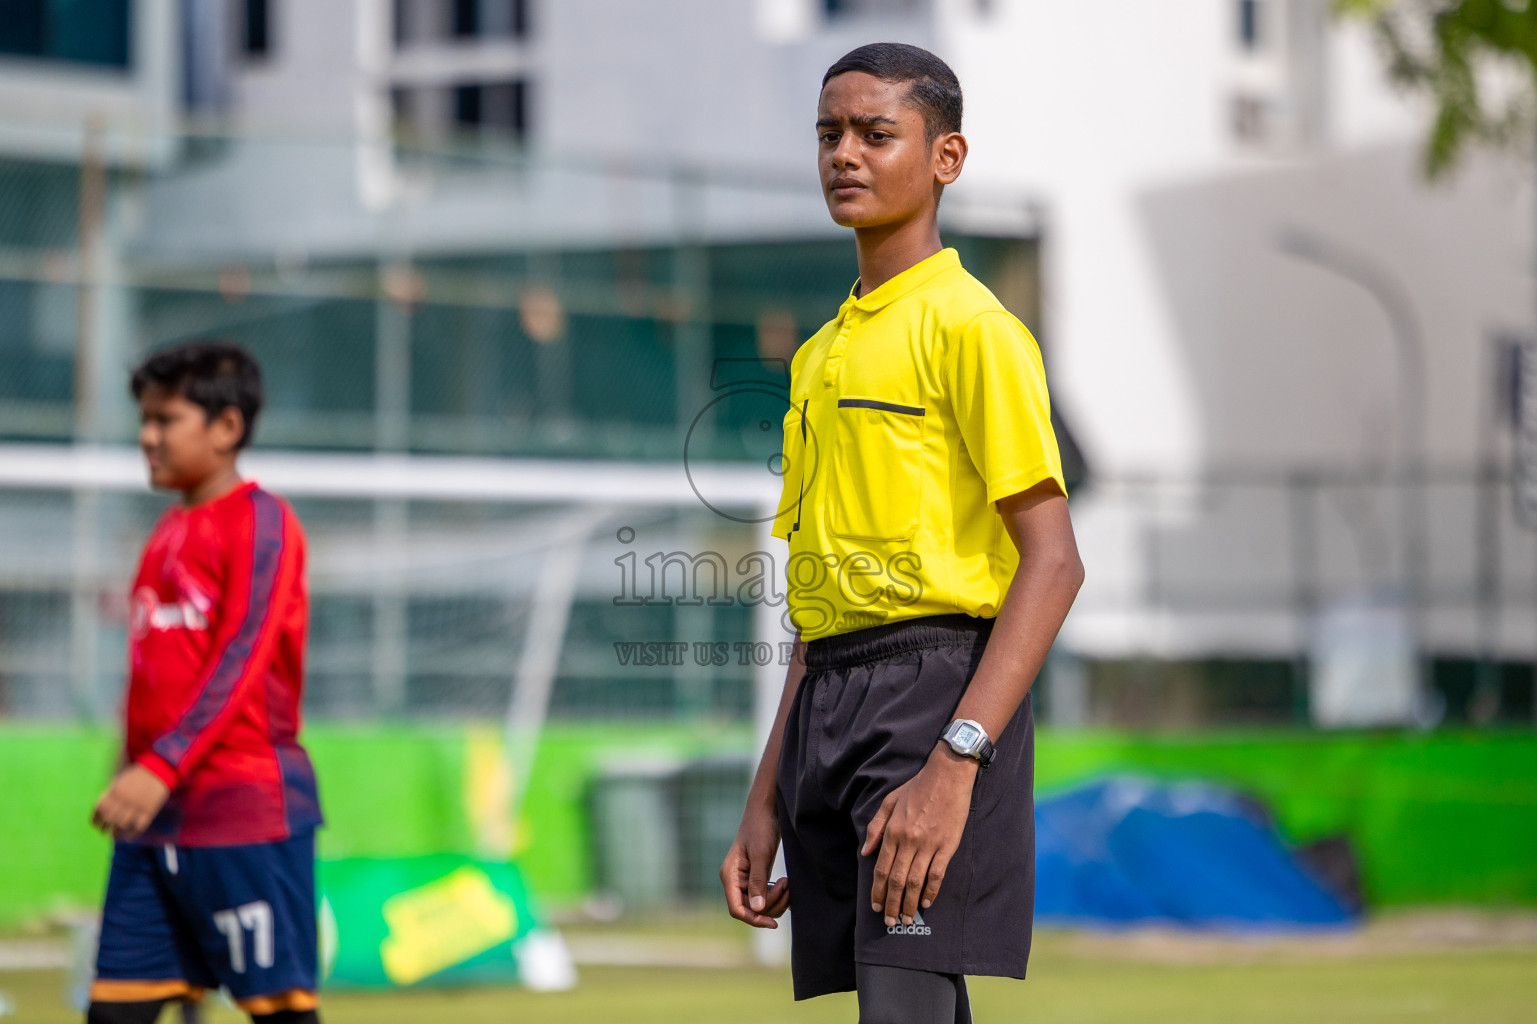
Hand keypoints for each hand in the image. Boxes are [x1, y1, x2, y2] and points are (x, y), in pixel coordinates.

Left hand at [91, 764, 170, 839]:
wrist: (158, 770)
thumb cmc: (136, 776)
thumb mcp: (119, 781)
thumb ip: (110, 795)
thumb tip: (101, 812)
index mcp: (115, 791)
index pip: (100, 809)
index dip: (96, 819)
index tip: (95, 825)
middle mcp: (124, 799)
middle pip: (110, 819)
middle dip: (104, 828)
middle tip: (104, 832)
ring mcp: (137, 806)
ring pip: (122, 825)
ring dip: (116, 833)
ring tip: (114, 836)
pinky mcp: (149, 811)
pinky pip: (138, 827)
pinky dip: (132, 835)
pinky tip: (128, 837)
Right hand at [720, 796, 789, 927]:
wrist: (766, 810)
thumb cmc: (760, 828)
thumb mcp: (761, 854)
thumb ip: (758, 882)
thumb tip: (756, 908)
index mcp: (730, 876)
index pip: (737, 909)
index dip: (754, 919)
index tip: (773, 922)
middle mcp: (735, 881)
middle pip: (750, 910)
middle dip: (771, 904)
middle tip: (786, 885)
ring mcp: (745, 880)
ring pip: (759, 906)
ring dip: (776, 900)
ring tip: (788, 883)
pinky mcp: (756, 878)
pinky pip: (765, 896)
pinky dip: (777, 895)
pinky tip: (787, 884)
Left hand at [862, 744, 977, 926]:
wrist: (947, 776)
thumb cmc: (917, 787)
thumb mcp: (889, 802)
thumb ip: (876, 827)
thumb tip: (866, 852)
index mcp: (893, 831)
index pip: (882, 869)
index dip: (878, 891)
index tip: (876, 906)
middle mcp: (908, 841)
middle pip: (897, 880)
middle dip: (892, 904)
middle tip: (889, 922)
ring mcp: (929, 844)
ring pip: (916, 881)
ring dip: (910, 903)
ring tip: (907, 918)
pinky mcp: (947, 846)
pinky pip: (937, 873)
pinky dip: (931, 890)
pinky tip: (927, 903)